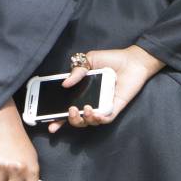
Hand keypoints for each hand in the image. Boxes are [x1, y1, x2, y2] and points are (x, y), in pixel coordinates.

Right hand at [46, 45, 164, 133]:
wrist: (132, 60)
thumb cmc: (112, 59)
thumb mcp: (90, 59)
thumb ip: (77, 70)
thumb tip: (65, 83)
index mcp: (82, 90)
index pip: (67, 105)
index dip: (57, 116)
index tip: (48, 121)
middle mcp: (91, 100)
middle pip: (77, 118)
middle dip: (69, 120)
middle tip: (70, 111)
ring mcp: (102, 106)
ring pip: (89, 122)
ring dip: (84, 119)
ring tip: (85, 109)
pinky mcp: (114, 108)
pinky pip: (105, 120)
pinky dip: (98, 120)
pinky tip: (95, 113)